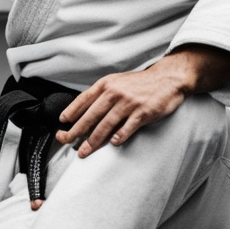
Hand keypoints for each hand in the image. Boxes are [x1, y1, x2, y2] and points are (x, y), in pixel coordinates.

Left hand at [54, 65, 186, 161]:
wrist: (167, 78)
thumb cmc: (140, 83)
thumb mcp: (117, 82)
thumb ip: (101, 94)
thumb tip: (84, 111)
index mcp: (106, 85)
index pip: (83, 99)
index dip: (71, 111)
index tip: (62, 122)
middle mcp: (114, 92)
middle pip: (91, 115)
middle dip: (75, 131)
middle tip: (65, 140)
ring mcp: (129, 103)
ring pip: (106, 124)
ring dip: (93, 140)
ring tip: (84, 150)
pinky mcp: (143, 112)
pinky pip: (127, 127)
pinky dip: (119, 136)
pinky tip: (113, 143)